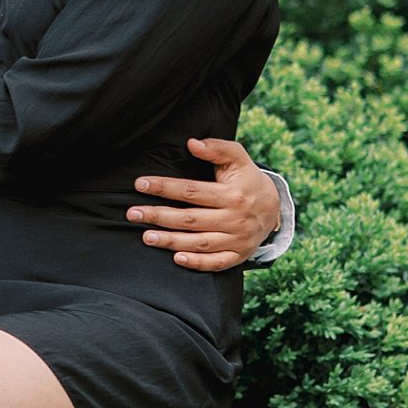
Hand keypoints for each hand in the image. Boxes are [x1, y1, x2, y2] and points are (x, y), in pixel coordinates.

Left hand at [127, 137, 281, 270]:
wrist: (275, 208)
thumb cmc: (247, 179)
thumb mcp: (238, 158)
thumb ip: (217, 148)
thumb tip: (192, 143)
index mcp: (232, 195)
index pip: (191, 191)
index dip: (164, 187)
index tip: (140, 184)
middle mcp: (234, 219)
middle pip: (190, 219)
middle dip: (159, 216)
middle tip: (133, 214)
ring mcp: (237, 240)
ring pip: (199, 243)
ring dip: (171, 241)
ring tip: (146, 236)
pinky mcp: (238, 255)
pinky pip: (216, 263)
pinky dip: (197, 263)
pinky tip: (176, 258)